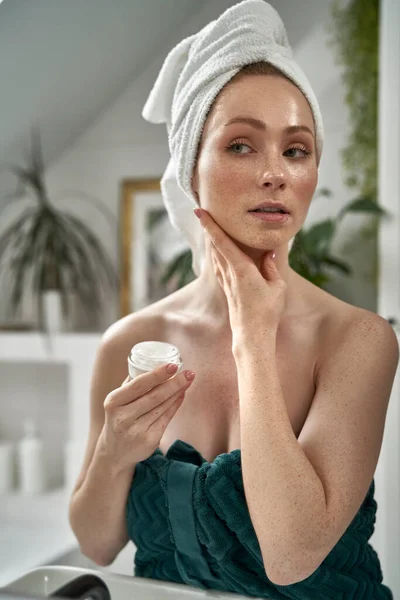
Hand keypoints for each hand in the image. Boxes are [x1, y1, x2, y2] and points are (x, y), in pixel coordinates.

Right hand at [99, 364, 194, 471]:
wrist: (114, 454)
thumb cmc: (119, 419)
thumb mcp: (117, 402)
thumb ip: (132, 384)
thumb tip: (153, 363)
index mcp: (113, 402)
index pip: (139, 385)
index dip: (157, 374)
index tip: (173, 365)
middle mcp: (123, 418)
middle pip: (155, 396)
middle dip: (175, 383)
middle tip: (189, 372)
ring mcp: (137, 431)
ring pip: (163, 407)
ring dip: (178, 392)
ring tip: (188, 380)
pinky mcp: (149, 441)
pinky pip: (166, 418)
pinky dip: (175, 405)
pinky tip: (181, 395)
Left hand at [194, 208, 285, 341]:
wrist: (253, 336)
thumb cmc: (267, 312)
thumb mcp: (277, 287)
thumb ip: (271, 267)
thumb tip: (269, 253)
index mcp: (241, 269)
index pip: (222, 242)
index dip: (210, 225)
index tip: (200, 211)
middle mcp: (229, 274)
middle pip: (215, 246)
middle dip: (209, 228)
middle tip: (203, 212)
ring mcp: (226, 283)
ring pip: (215, 256)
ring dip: (212, 241)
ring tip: (210, 227)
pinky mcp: (227, 291)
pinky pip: (219, 267)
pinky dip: (216, 255)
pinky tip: (216, 253)